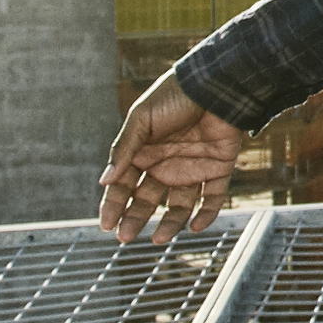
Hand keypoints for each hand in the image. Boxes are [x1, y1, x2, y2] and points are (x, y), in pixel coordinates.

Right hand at [101, 77, 244, 240]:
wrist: (216, 84)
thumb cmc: (174, 97)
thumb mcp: (142, 120)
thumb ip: (125, 150)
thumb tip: (105, 182)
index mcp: (143, 153)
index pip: (123, 186)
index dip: (113, 206)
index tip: (106, 225)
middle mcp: (165, 165)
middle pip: (146, 200)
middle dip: (135, 219)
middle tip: (126, 237)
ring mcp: (191, 168)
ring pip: (179, 205)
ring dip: (169, 223)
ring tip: (159, 238)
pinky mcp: (218, 169)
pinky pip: (212, 198)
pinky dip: (207, 214)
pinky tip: (195, 225)